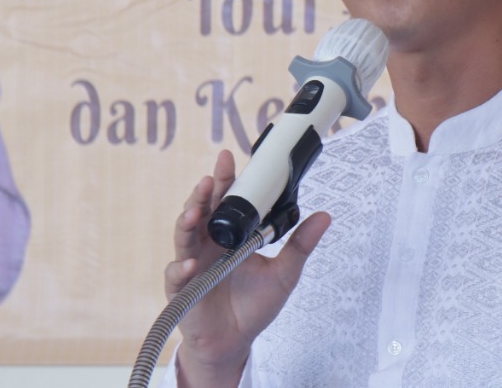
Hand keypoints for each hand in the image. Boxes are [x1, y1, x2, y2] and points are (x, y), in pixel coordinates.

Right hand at [165, 149, 330, 387]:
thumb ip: (300, 245)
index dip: (225, 180)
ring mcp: (193, 264)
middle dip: (204, 193)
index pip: (225, 201)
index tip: (227, 158)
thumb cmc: (254, 306)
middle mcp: (208, 244)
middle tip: (212, 179)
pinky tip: (192, 264)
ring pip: (184, 236)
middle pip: (201, 211)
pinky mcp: (182, 289)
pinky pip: (177, 276)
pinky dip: (182, 268)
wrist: (235, 342)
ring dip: (187, 221)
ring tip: (195, 211)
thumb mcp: (284, 273)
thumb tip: (325, 216)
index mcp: (230, 235)